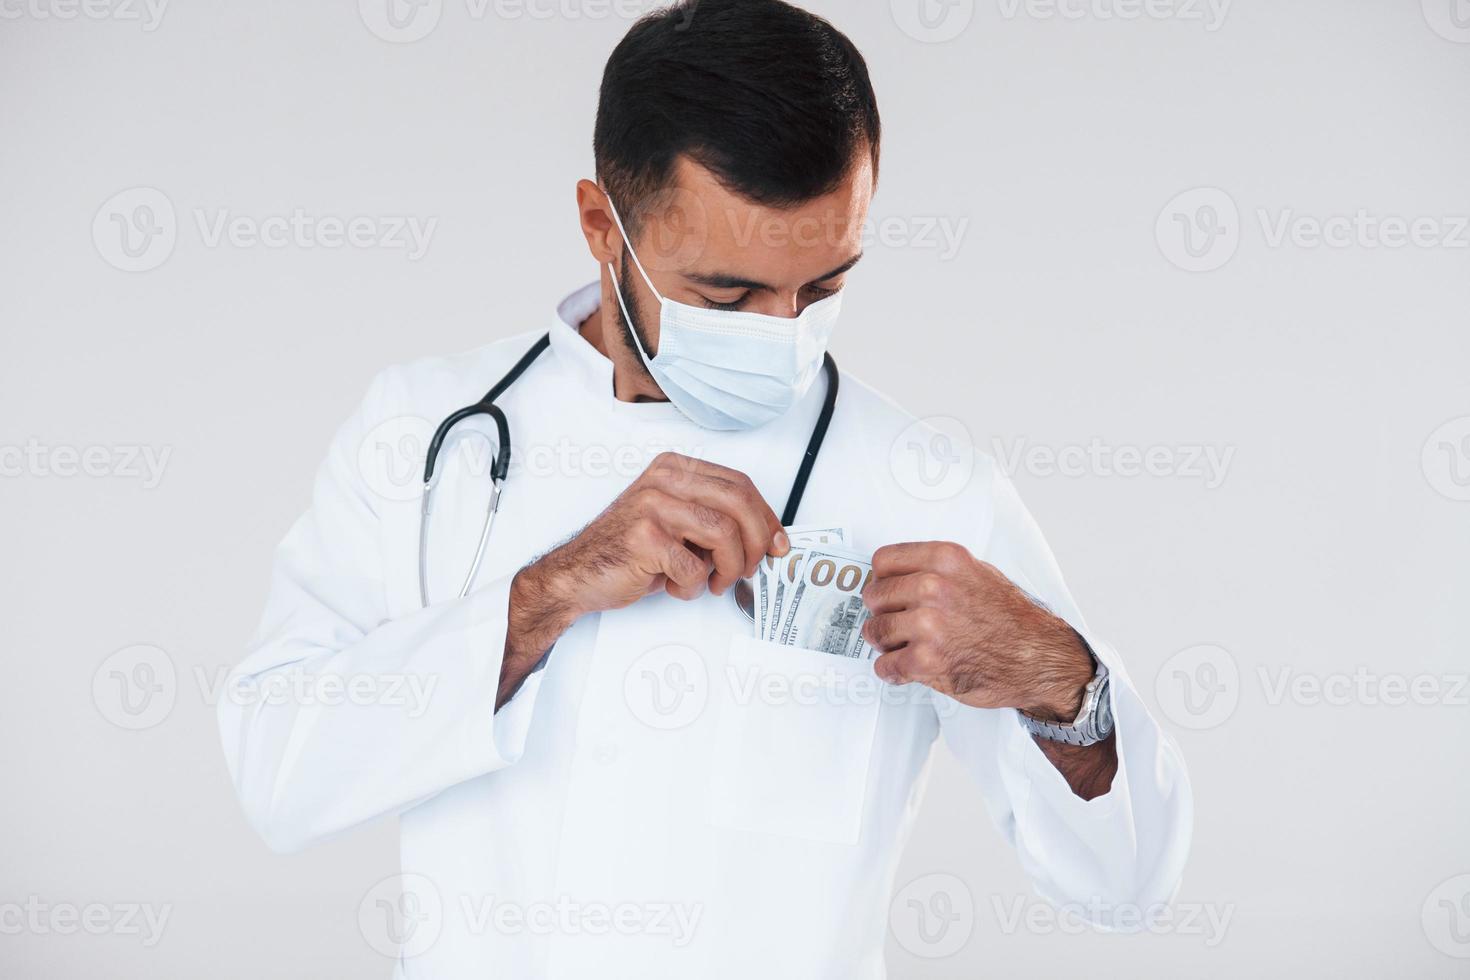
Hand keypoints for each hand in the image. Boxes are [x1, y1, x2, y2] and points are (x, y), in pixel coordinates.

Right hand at [515, 452, 788, 622]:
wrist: (578, 574)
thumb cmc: (630, 551)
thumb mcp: (677, 522)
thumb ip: (715, 518)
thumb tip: (769, 537)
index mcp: (674, 468)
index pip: (740, 484)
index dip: (766, 517)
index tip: (777, 544)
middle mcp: (664, 480)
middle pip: (739, 503)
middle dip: (756, 542)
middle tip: (751, 568)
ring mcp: (652, 505)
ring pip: (724, 534)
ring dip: (728, 568)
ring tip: (713, 582)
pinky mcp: (645, 538)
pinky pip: (694, 568)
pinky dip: (692, 587)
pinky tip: (674, 586)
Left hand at [860, 541, 1093, 720]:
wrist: (1038, 659)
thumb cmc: (1012, 620)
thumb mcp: (979, 573)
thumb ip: (939, 570)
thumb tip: (902, 575)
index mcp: (945, 560)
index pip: (883, 561)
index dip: (882, 580)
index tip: (886, 591)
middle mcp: (934, 587)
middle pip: (874, 596)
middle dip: (882, 612)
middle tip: (895, 623)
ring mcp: (928, 625)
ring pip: (876, 630)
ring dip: (884, 643)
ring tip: (901, 646)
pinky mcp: (926, 661)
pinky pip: (885, 665)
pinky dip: (891, 671)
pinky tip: (904, 668)